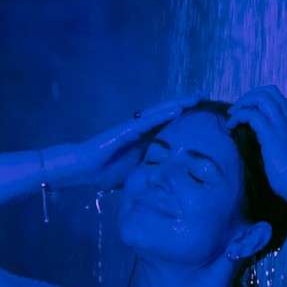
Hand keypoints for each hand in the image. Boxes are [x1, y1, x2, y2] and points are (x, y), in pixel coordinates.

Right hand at [88, 93, 204, 191]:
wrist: (82, 169)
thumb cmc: (103, 173)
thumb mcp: (133, 176)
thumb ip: (147, 176)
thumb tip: (162, 189)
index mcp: (143, 141)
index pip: (167, 126)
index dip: (183, 118)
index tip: (202, 113)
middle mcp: (140, 131)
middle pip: (166, 115)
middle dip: (185, 105)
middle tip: (204, 97)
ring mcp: (133, 129)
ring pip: (159, 113)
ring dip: (178, 104)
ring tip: (196, 98)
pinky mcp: (126, 131)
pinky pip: (147, 122)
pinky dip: (162, 115)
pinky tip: (176, 110)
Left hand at [226, 85, 286, 198]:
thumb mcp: (286, 154)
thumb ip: (278, 143)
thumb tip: (262, 142)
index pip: (277, 98)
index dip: (258, 99)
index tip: (245, 111)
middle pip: (268, 91)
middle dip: (248, 97)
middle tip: (235, 111)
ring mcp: (282, 125)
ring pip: (260, 98)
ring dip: (241, 104)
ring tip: (231, 117)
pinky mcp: (271, 134)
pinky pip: (251, 114)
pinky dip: (237, 117)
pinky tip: (230, 127)